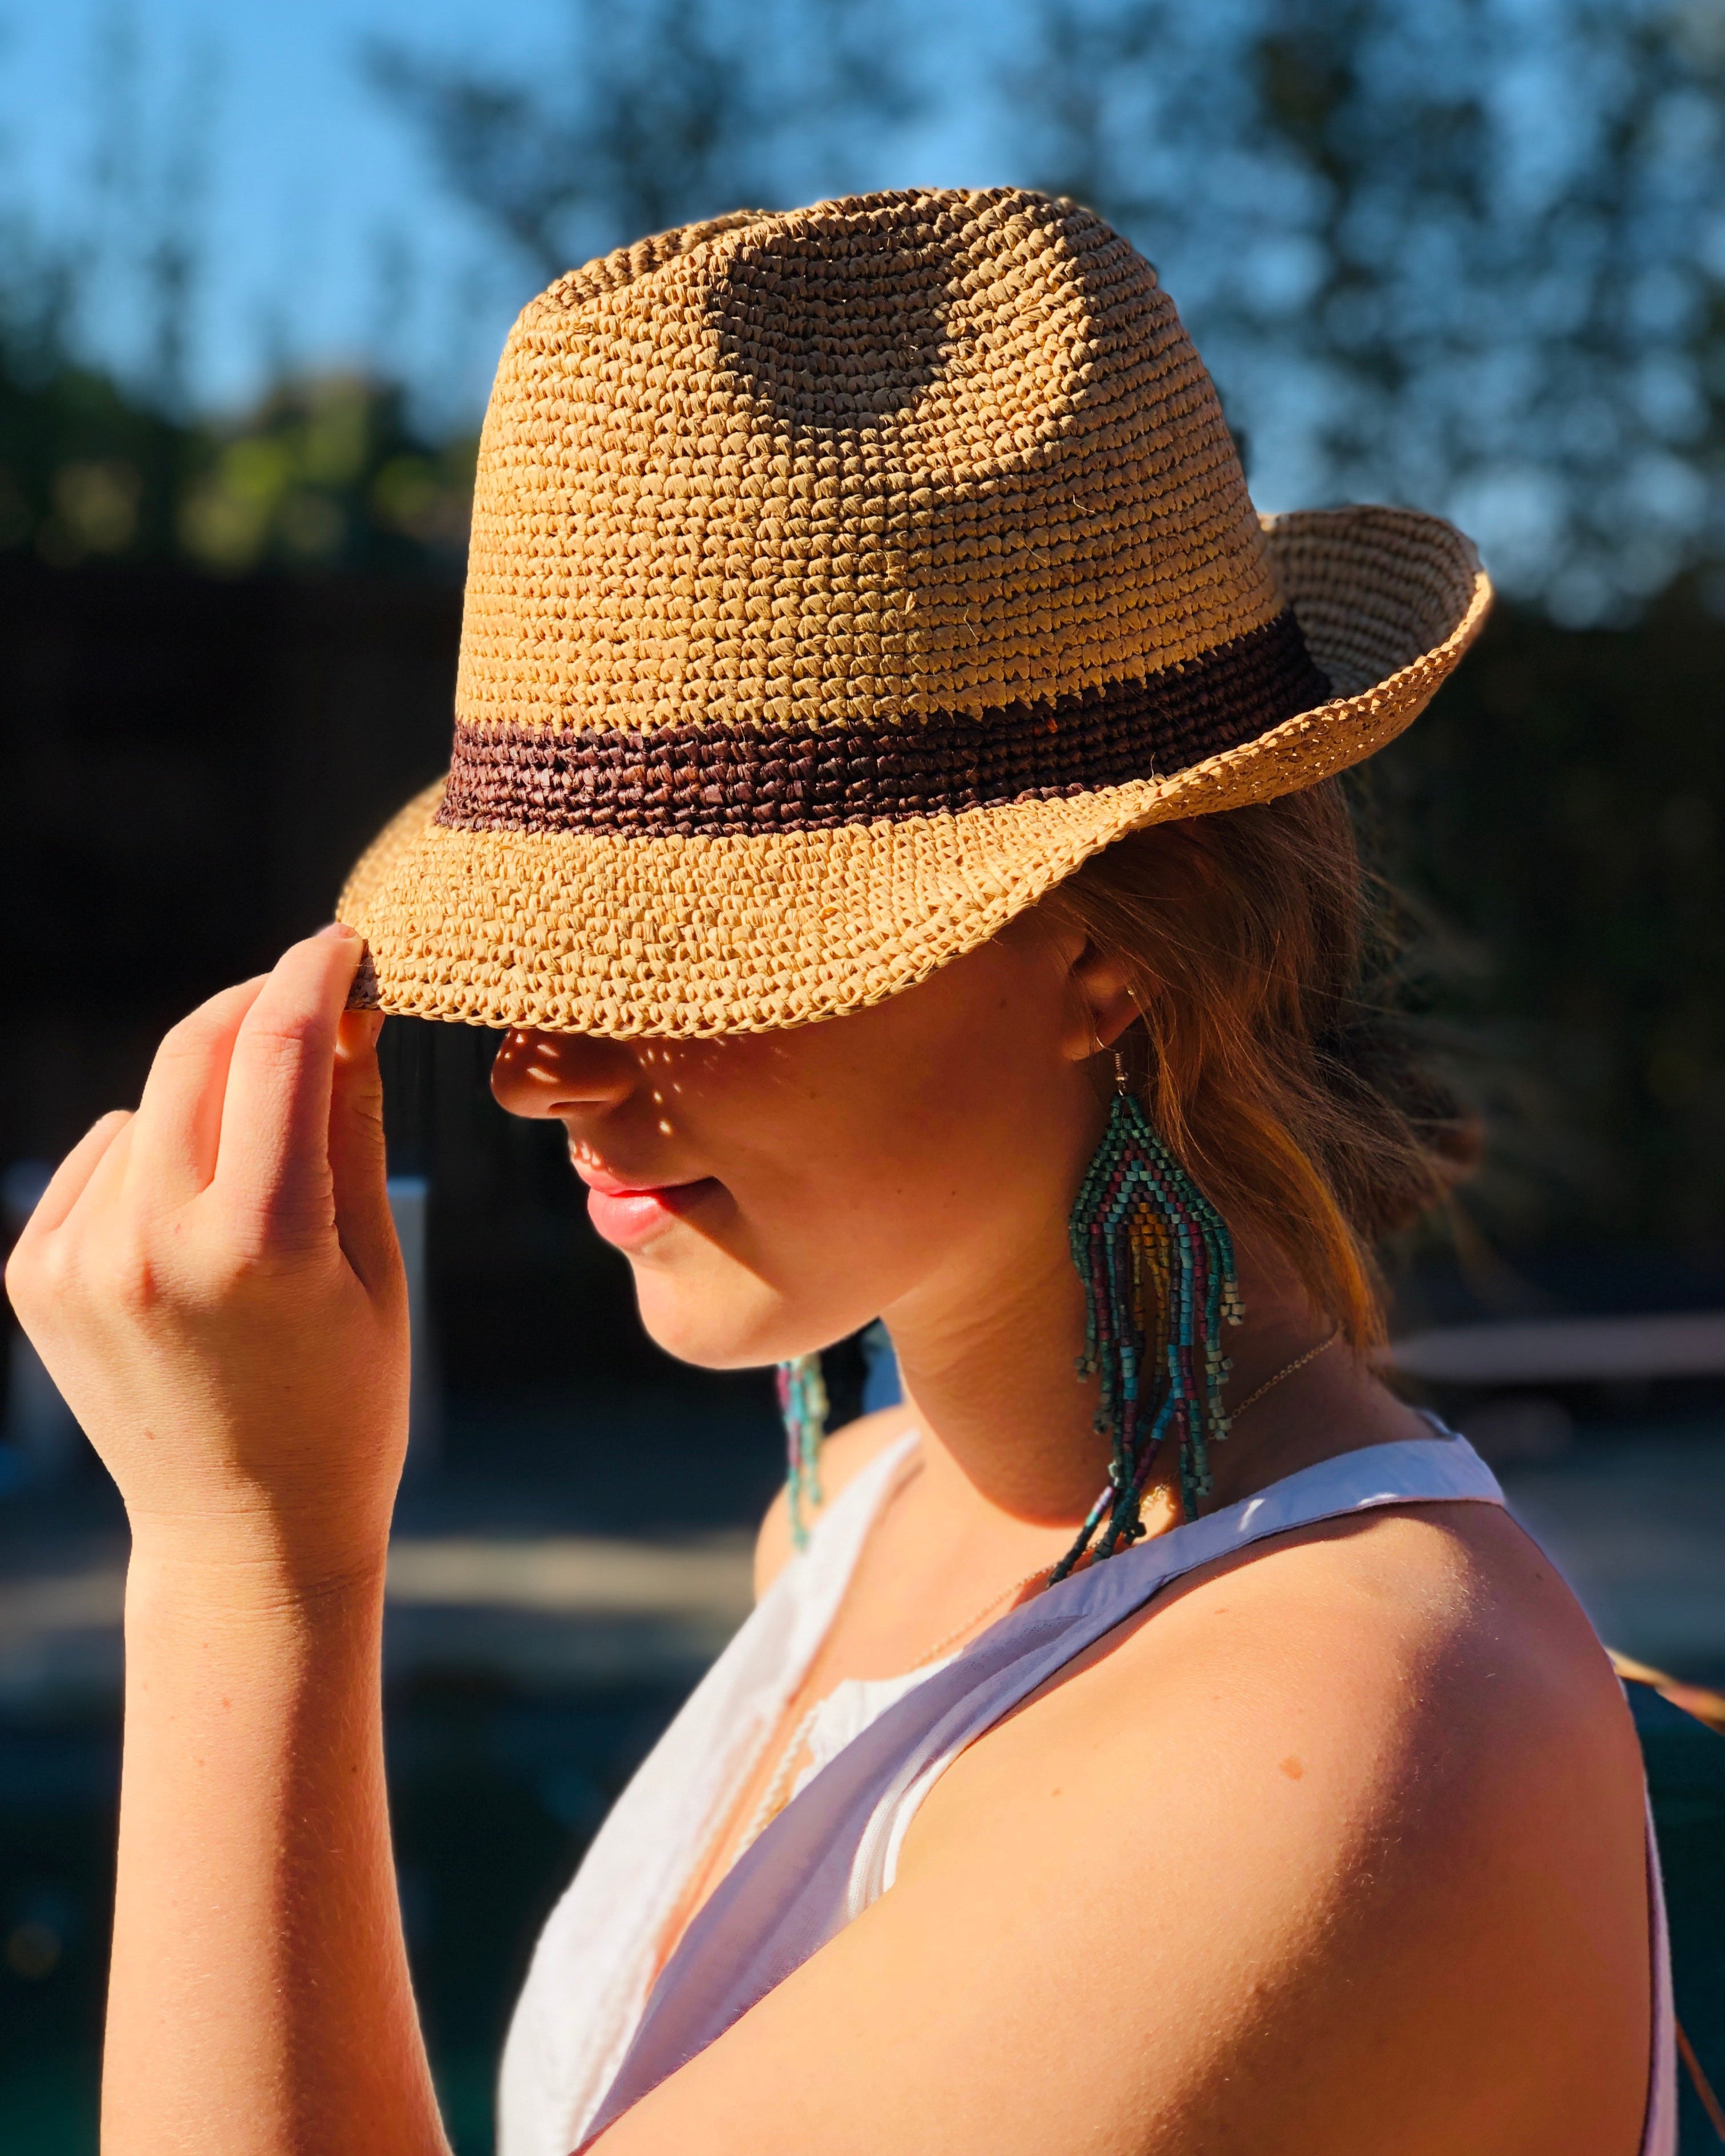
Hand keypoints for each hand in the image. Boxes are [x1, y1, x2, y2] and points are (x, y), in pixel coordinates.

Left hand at [4, 926, 407, 1584]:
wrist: (243, 1532)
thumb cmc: (345, 1402)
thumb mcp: (379, 1267)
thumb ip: (353, 1128)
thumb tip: (346, 1013)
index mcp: (261, 1242)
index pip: (278, 1046)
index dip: (315, 972)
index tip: (344, 943)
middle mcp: (153, 1241)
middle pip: (198, 1047)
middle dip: (258, 1004)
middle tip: (312, 1005)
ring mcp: (80, 1259)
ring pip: (153, 1101)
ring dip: (212, 1096)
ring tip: (261, 1178)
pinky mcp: (36, 1274)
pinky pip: (104, 1156)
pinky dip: (154, 1155)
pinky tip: (195, 1225)